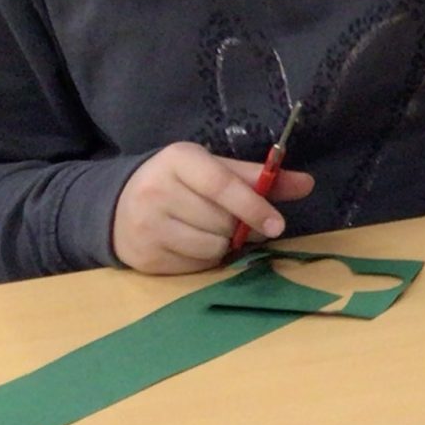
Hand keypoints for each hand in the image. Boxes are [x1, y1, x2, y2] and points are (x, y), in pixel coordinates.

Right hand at [111, 143, 314, 273]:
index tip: (278, 225)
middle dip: (241, 226)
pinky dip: (206, 259)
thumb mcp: (214, 169)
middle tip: (241, 224)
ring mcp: (146, 225)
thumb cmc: (179, 183)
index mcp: (179, 159)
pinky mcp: (144, 256)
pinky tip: (194, 243)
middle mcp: (157, 190)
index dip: (254, 206)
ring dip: (224, 244)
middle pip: (222, 221)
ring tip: (212, 230)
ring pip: (211, 247)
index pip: (223, 186)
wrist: (118, 205)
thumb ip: (259, 177)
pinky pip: (196, 266)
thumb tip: (307, 184)